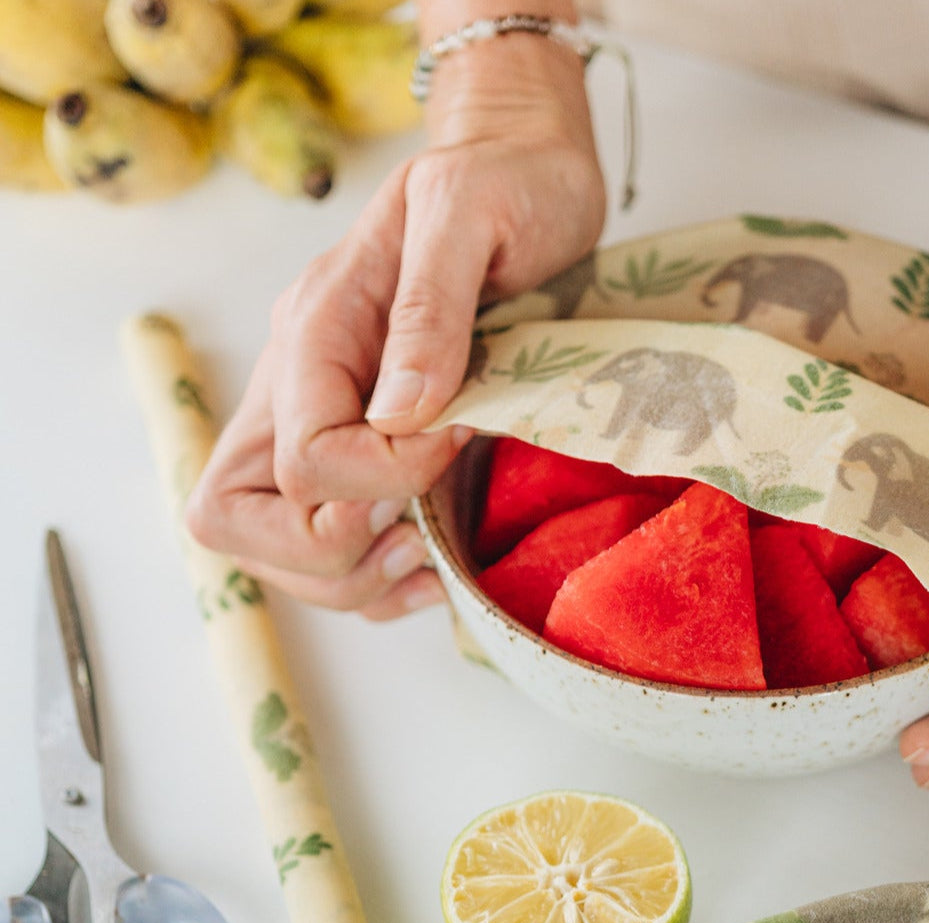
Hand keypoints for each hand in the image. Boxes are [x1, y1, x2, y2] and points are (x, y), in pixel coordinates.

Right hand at [186, 37, 605, 618]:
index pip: (302, 454)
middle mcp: (301, 386)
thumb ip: (429, 308)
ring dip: (350, 578)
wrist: (525, 172)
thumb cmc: (505, 182)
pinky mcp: (364, 452)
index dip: (380, 477)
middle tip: (417, 532)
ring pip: (277, 550)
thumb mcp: (470, 211)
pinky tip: (432, 566)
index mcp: (316, 330)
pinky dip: (375, 581)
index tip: (456, 441)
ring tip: (428, 555)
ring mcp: (325, 424)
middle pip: (240, 518)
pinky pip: (332, 548)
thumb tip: (400, 414)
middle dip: (330, 552)